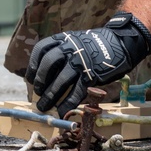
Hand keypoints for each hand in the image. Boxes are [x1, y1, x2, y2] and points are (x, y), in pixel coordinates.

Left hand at [26, 11, 150, 116]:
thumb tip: (45, 74)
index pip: (40, 50)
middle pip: (48, 65)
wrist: (121, 43)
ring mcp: (80, 63)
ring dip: (50, 96)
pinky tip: (62, 111)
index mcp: (63, 39)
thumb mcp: (74, 41)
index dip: (32, 66)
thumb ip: (61, 52)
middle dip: (40, 81)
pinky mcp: (91, 76)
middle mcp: (69, 49)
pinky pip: (76, 92)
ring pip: (60, 81)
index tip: (30, 78)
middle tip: (37, 93)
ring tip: (43, 106)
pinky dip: (67, 104)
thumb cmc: (94, 45)